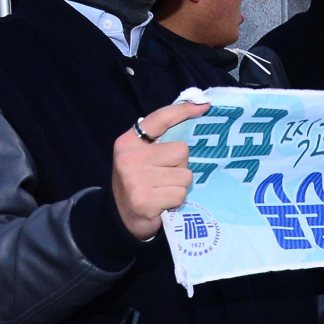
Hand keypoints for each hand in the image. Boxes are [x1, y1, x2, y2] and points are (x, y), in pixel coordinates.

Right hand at [111, 102, 208, 240]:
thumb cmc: (138, 182)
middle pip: (182, 151)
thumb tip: (195, 115)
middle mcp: (130, 157)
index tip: (204, 105)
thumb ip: (160, 142)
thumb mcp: (141, 157)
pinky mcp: (144, 200)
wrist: (119, 218)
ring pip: (185, 175)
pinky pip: (180, 194)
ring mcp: (136, 179)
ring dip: (179, 186)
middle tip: (164, 177)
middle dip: (180, 166)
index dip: (183, 110)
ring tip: (162, 191)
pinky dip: (176, 201)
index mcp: (129, 142)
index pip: (160, 118)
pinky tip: (162, 203)